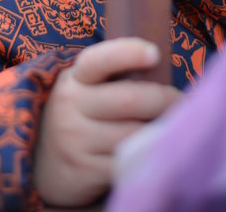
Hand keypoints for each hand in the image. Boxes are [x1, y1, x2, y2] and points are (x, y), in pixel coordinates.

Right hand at [34, 38, 179, 207]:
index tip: (154, 54)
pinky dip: (147, 154)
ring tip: (171, 124)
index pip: (100, 60)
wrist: (45, 160)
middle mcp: (70, 106)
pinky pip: (128, 161)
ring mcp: (74, 140)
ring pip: (133, 133)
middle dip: (164, 99)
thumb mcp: (88, 86)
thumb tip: (165, 69)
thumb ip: (117, 76)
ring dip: (160, 128)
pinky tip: (154, 148)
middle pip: (130, 100)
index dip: (128, 54)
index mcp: (76, 77)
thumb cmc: (84, 112)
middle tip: (181, 101)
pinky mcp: (84, 171)